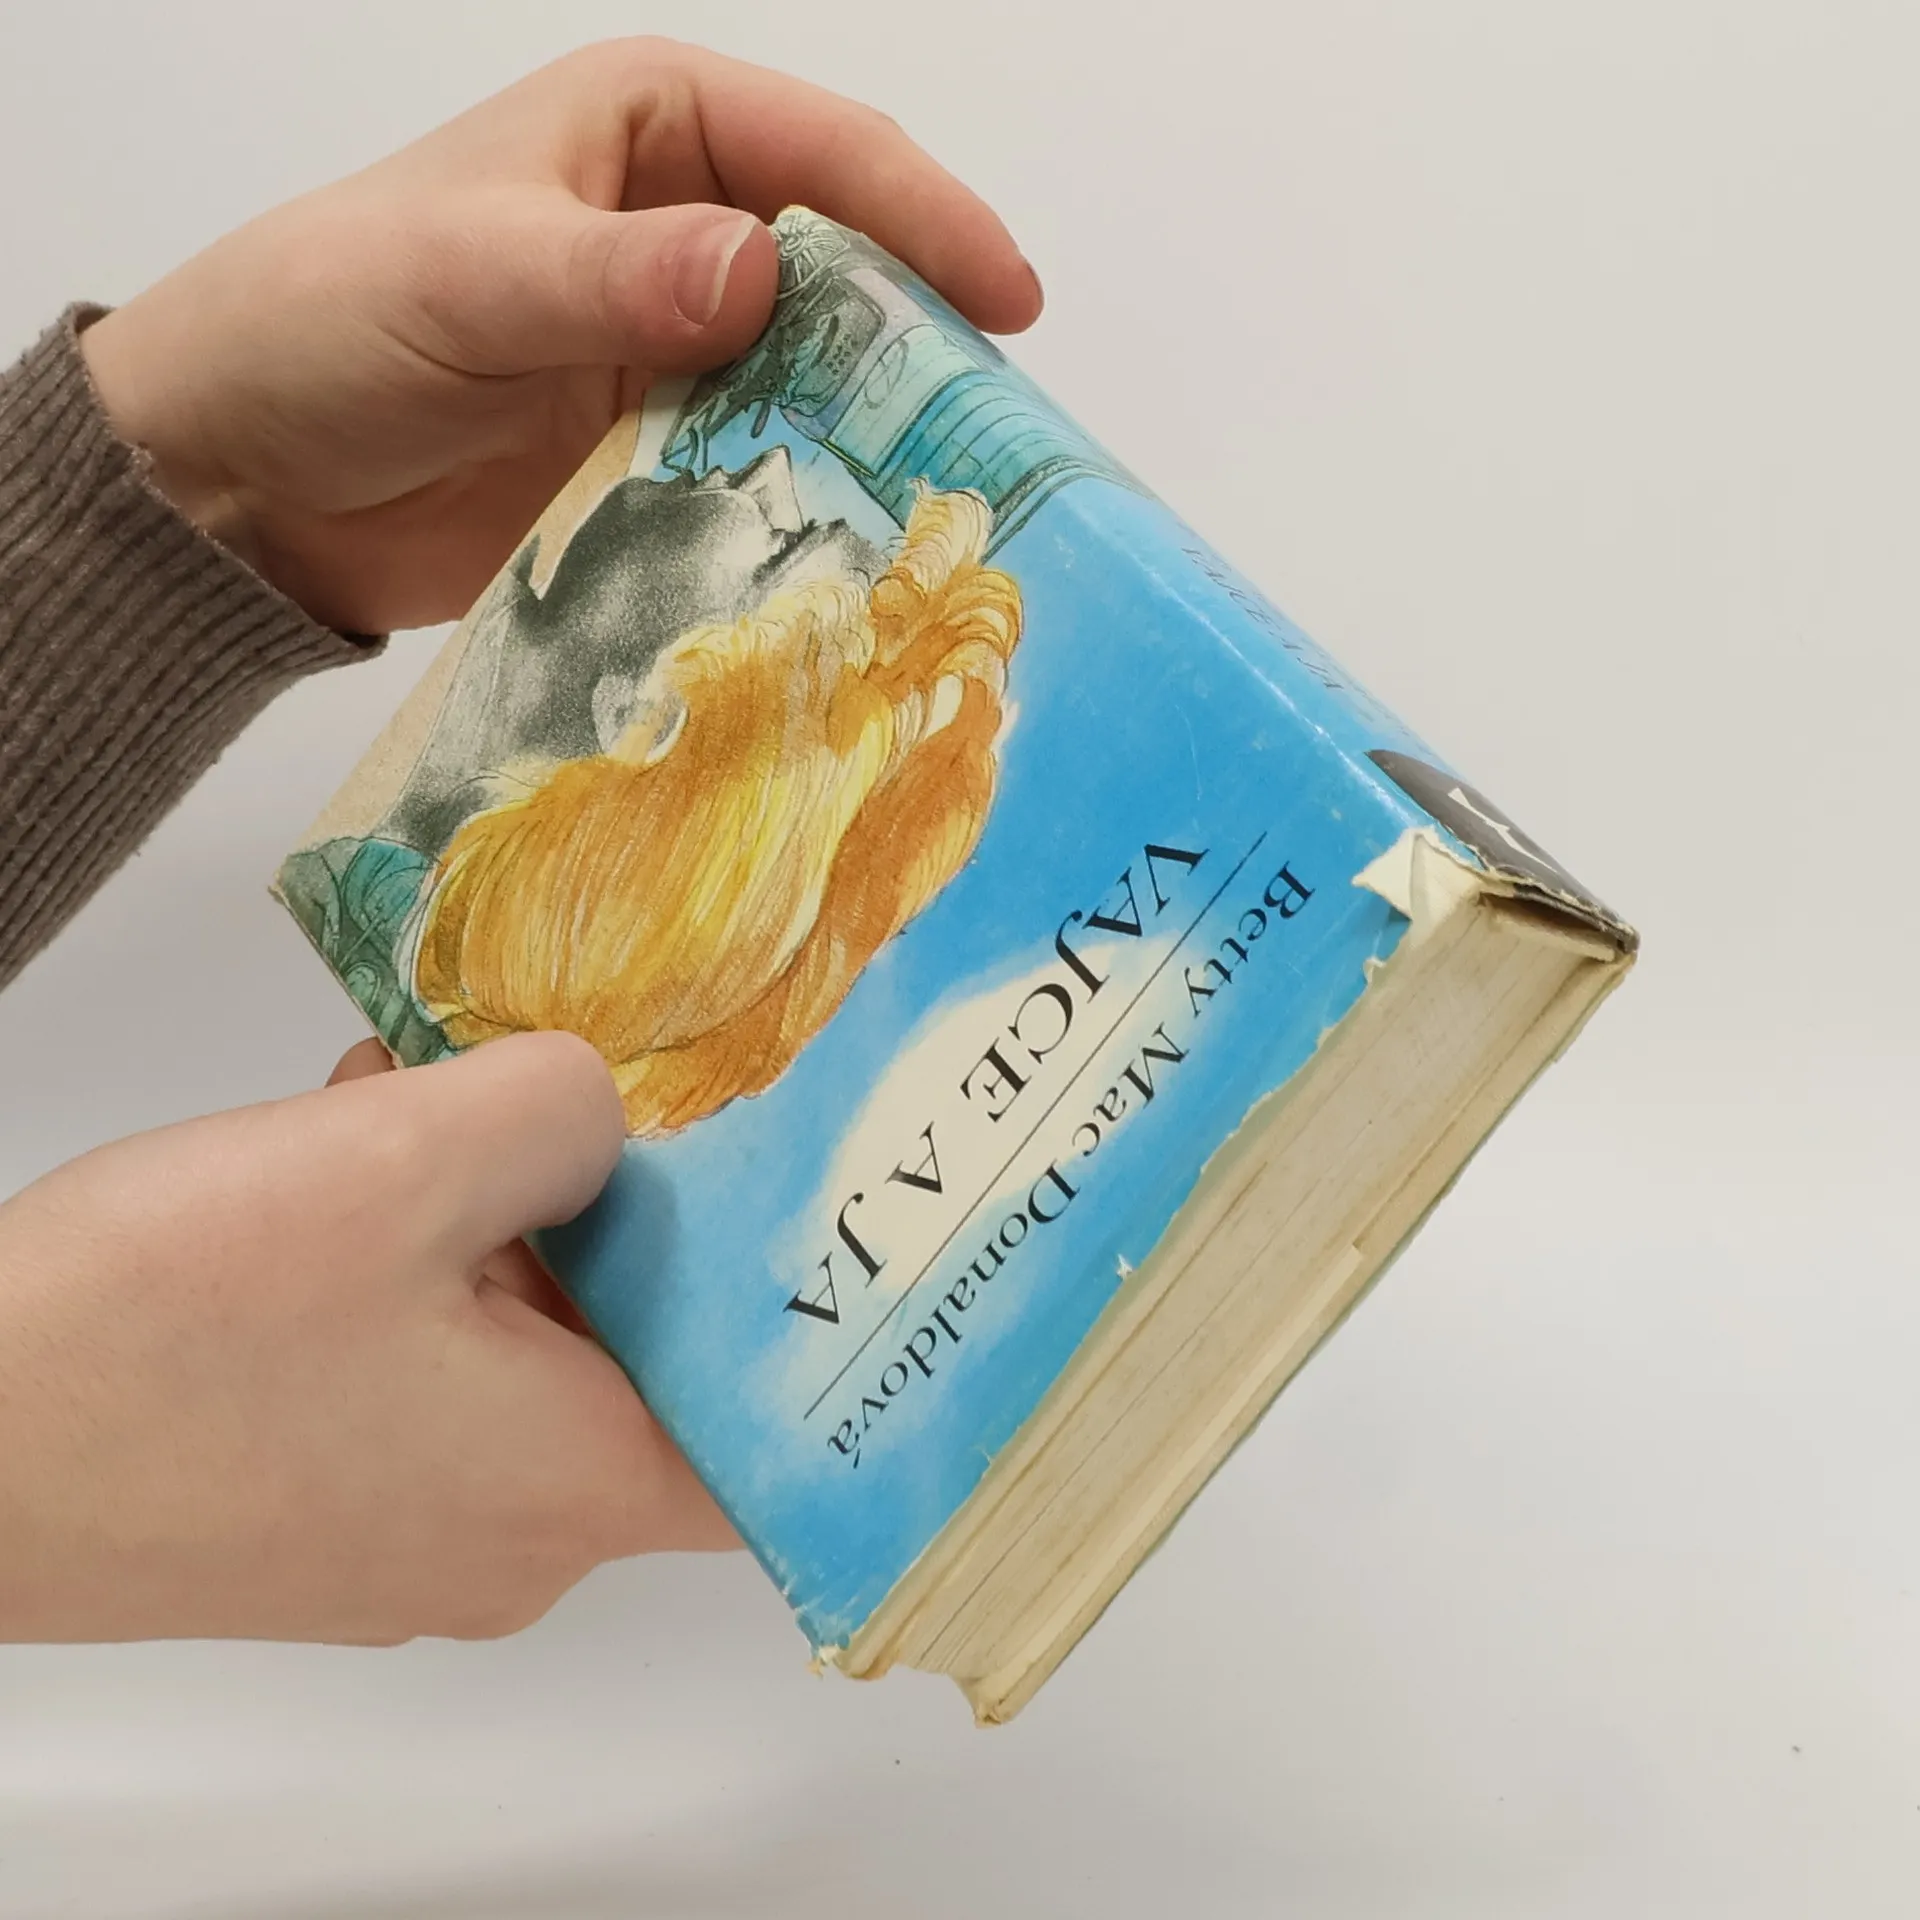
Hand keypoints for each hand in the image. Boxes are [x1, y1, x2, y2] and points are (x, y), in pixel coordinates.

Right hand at [0, 1031, 732, 1646]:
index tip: (801, 1205)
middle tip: (565, 1096)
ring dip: (488, 1217)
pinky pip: (421, 1376)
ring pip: (517, 1353)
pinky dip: (409, 1269)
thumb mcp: (398, 1163)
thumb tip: (603, 1115)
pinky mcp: (311, 1512)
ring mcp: (403, 1537)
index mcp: (574, 1484)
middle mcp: (511, 1539)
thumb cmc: (163, 1333)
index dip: (802, 1321)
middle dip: (604, 1210)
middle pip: (636, 1362)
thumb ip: (557, 1112)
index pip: (774, 1439)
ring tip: (419, 1100)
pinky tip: (342, 1164)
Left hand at [77, 38, 1042, 633]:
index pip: (822, 155)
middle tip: (999, 429)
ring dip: (875, 440)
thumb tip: (761, 272)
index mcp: (648, 134)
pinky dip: (808, 511)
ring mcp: (676, 357)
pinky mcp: (659, 458)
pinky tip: (855, 558)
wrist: (241, 479)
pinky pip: (762, 476)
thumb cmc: (325, 326)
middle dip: (923, 341)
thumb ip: (611, 277)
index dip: (926, 219)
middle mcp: (681, 236)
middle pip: (846, 275)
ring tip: (952, 507)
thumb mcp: (465, 279)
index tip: (1006, 301)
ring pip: (816, 386)